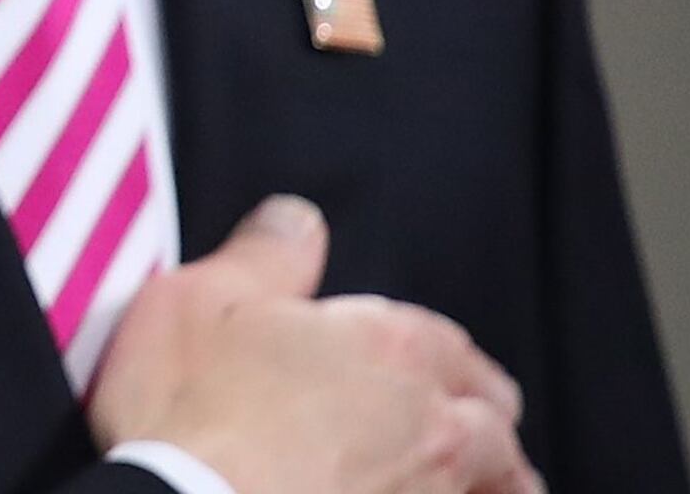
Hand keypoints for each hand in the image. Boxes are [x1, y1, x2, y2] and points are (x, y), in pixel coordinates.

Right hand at [88, 195, 539, 493]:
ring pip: (500, 489)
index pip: (450, 345)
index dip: (445, 357)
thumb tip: (297, 221)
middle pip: (493, 423)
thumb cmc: (189, 417)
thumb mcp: (199, 303)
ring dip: (495, 483)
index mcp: (388, 348)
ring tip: (486, 487)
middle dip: (486, 423)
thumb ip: (264, 256)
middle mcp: (429, 426)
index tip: (441, 368)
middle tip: (478, 433)